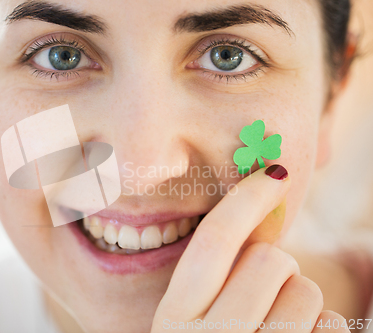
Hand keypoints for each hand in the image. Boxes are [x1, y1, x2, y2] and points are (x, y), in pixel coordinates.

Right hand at [151, 166, 348, 332]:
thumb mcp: (191, 321)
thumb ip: (216, 273)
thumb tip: (262, 205)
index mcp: (172, 321)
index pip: (213, 243)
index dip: (246, 200)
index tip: (274, 172)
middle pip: (268, 260)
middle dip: (276, 268)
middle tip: (264, 292)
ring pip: (305, 289)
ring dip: (300, 301)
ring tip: (278, 327)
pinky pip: (333, 325)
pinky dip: (323, 329)